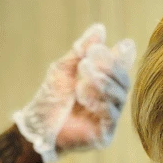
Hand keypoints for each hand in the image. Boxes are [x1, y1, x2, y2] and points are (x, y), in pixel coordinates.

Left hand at [13, 25, 135, 162]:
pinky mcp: (105, 134)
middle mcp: (110, 101)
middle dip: (111, 68)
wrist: (38, 127)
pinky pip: (111, 115)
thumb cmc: (50, 99)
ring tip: (83, 76)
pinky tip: (84, 96)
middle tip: (90, 59)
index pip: (120, 69)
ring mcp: (109, 118)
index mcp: (104, 85)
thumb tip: (99, 28)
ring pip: (119, 96)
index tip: (124, 45)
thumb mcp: (64, 69)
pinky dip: (100, 103)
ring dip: (103, 83)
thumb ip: (82, 50)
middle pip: (124, 81)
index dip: (124, 57)